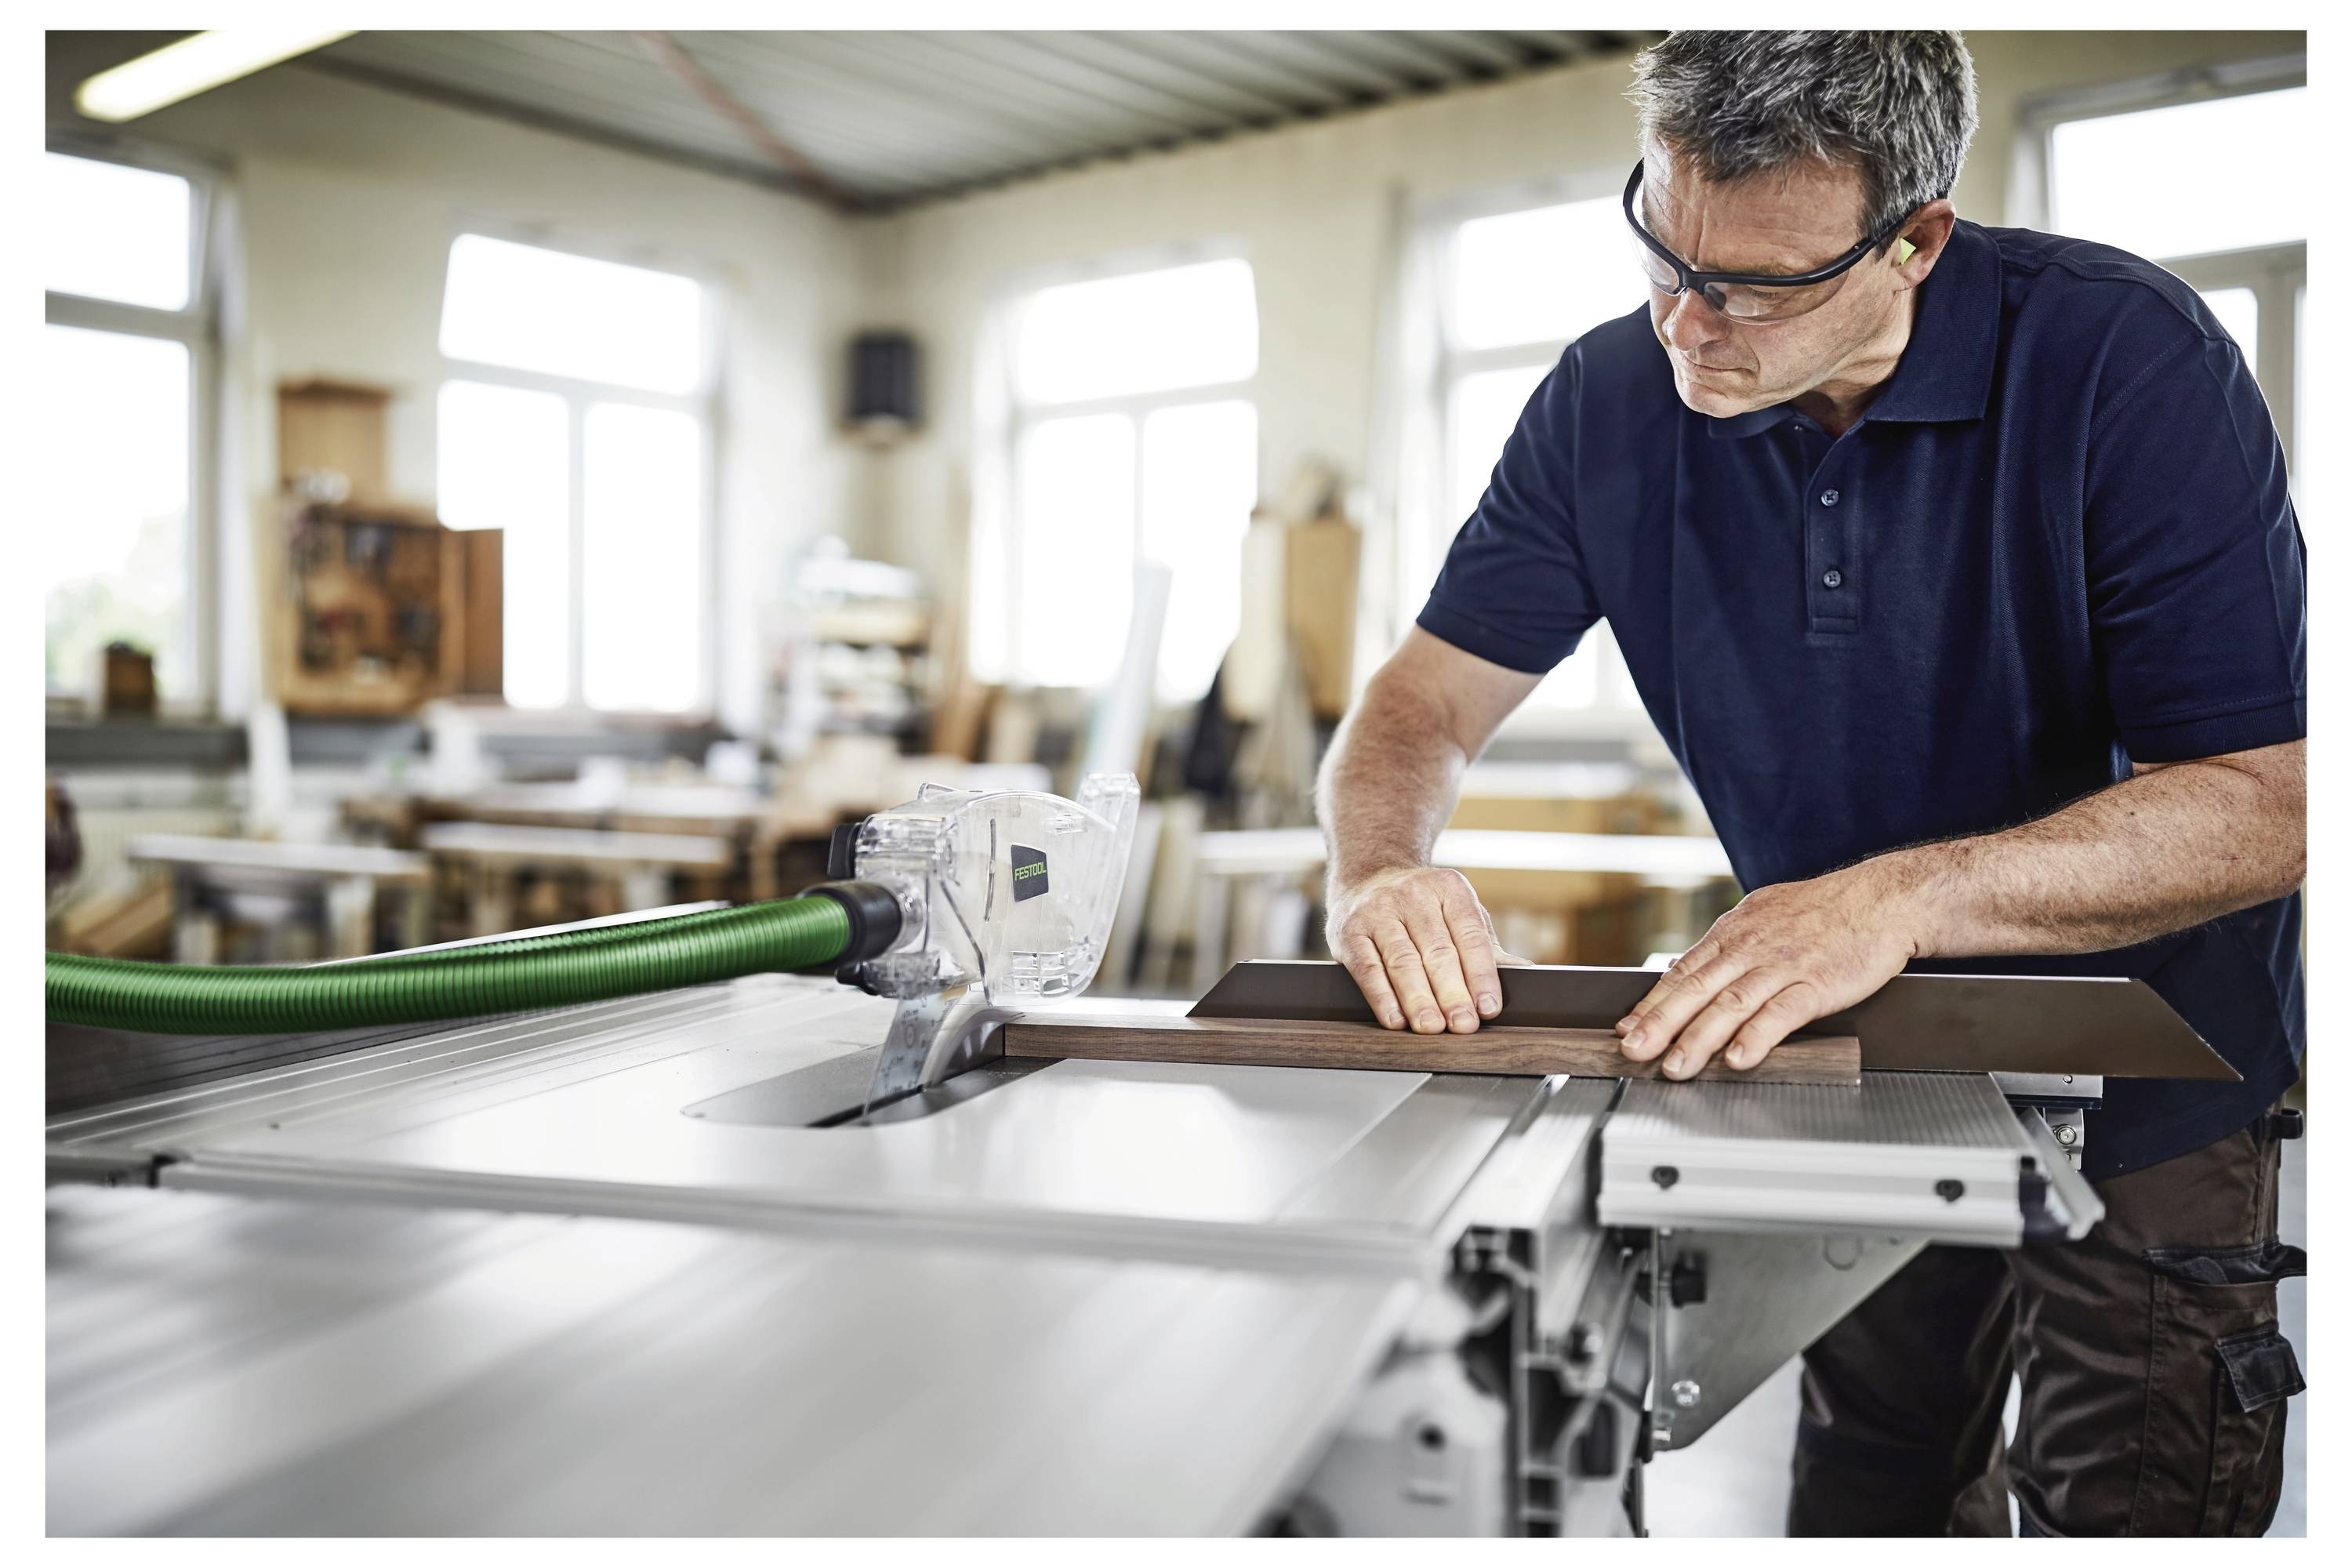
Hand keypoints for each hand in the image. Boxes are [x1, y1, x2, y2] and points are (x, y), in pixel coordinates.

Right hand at [1327, 866, 1523, 1033]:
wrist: (1367, 877)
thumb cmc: (1422, 906)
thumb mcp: (1457, 912)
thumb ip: (1485, 945)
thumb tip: (1523, 972)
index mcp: (1449, 888)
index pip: (1470, 935)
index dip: (1481, 974)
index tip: (1489, 1007)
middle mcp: (1413, 895)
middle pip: (1437, 951)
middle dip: (1452, 992)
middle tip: (1463, 1025)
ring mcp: (1378, 911)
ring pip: (1402, 961)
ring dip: (1418, 999)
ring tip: (1432, 1027)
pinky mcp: (1349, 931)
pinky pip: (1367, 968)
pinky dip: (1381, 996)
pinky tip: (1395, 1019)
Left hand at [1616, 859, 1924, 1078]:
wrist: (1882, 898)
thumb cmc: (1823, 911)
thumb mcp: (1762, 916)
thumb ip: (1725, 948)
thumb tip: (1684, 970)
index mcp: (1734, 932)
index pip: (1682, 972)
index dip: (1652, 1004)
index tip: (1626, 1030)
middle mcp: (1751, 947)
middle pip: (1696, 989)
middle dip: (1660, 1024)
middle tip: (1633, 1052)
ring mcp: (1783, 965)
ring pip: (1731, 1004)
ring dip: (1699, 1038)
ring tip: (1676, 1066)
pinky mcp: (1817, 982)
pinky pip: (1782, 1012)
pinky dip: (1757, 1036)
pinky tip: (1738, 1058)